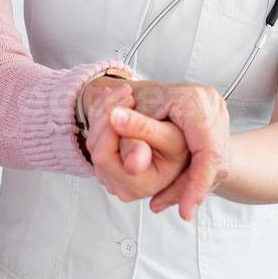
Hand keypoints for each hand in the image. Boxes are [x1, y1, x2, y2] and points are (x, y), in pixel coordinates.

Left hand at [81, 78, 190, 202]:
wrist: (184, 141)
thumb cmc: (183, 143)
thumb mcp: (171, 136)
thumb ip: (146, 131)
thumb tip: (118, 124)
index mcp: (140, 184)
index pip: (104, 156)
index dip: (110, 128)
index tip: (125, 104)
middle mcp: (121, 185)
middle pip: (96, 146)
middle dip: (109, 113)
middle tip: (128, 93)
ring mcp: (111, 176)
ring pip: (93, 138)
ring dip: (107, 108)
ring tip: (126, 93)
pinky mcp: (106, 164)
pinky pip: (94, 134)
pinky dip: (104, 112)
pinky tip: (117, 98)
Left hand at [127, 81, 232, 220]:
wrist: (159, 89)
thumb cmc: (147, 97)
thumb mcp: (137, 113)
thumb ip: (135, 138)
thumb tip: (131, 166)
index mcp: (196, 102)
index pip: (207, 151)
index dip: (196, 184)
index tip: (186, 211)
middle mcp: (214, 109)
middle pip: (214, 161)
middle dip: (195, 189)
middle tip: (182, 212)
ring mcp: (220, 119)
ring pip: (216, 164)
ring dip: (193, 186)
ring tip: (172, 201)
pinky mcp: (219, 129)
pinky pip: (212, 160)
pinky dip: (194, 178)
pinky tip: (180, 193)